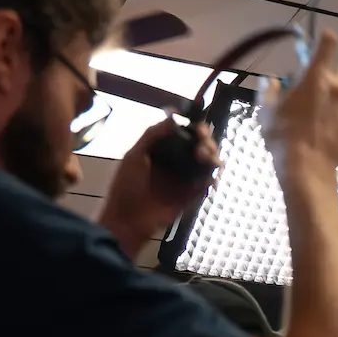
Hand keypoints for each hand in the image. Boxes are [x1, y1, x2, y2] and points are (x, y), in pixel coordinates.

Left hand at [97, 116, 219, 254]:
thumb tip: (173, 115)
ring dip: (211, 157)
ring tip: (205, 158)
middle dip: (206, 141)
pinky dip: (211, 179)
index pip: (184, 133)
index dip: (194, 128)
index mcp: (162, 150)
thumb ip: (152, 134)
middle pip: (199, 146)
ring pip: (206, 163)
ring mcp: (184, 179)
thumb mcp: (134, 155)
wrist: (128, 220)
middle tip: (203, 145)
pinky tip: (209, 177)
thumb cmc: (126, 187)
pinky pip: (206, 184)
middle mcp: (175, 162)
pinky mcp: (191, 196)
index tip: (198, 128)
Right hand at [261, 30, 337, 178]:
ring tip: (324, 125)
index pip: (327, 45)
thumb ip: (269, 91)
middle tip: (324, 92)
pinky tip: (333, 138)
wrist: (306, 171)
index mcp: (315, 78)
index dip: (326, 41)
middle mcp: (337, 90)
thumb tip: (271, 81)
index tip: (324, 42)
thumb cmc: (283, 137)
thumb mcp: (266, 112)